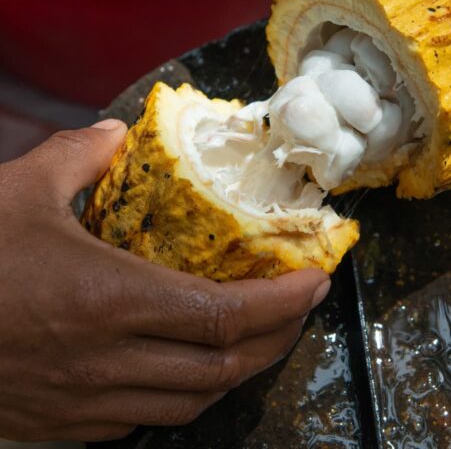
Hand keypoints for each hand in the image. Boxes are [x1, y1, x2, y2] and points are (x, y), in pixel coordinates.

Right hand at [0, 121, 329, 441]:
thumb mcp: (17, 192)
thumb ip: (77, 157)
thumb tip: (114, 136)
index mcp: (109, 300)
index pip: (225, 314)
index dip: (282, 302)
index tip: (316, 281)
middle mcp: (108, 361)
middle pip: (224, 366)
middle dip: (277, 337)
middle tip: (301, 305)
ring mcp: (86, 404)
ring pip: (193, 401)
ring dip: (238, 368)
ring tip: (261, 335)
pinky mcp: (63, 425)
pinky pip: (146, 418)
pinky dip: (187, 391)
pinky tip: (190, 365)